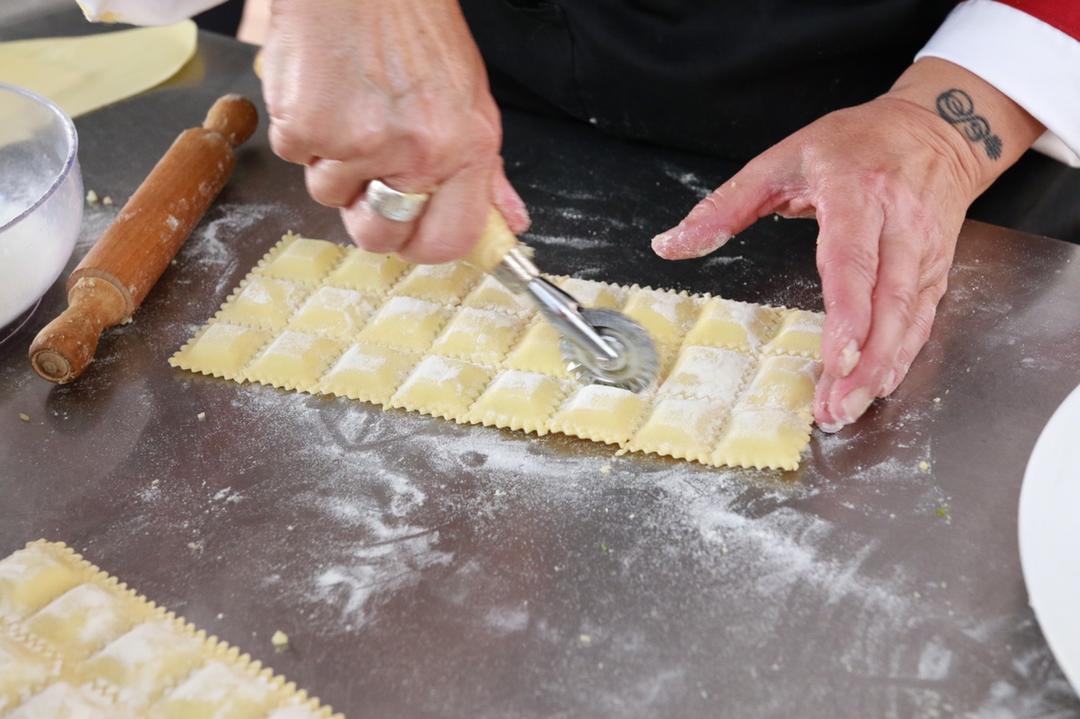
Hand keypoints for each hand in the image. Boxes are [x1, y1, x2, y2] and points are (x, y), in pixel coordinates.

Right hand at [260, 0, 528, 262]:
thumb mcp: (471, 97)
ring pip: (330, 195)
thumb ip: (485, 171)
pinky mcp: (306, 128)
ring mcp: (358, 144)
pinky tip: (324, 89)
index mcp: (464, 148)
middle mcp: (416, 152)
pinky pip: (296, 157)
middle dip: (367, 215)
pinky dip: (304, 130)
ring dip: (333, 162)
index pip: (449, 241)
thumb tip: (509, 220)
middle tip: (369, 172)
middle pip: (380, 235)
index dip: (422, 245)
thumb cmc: (413, 24)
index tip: (410, 233)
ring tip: (349, 105)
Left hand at [652, 59, 1042, 430]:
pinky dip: (904, 355)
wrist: (937, 126)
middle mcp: (900, 222)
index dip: (849, 314)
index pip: (854, 261)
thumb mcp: (780, 160)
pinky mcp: (938, 266)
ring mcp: (925, 247)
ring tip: (849, 407)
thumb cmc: (854, 144)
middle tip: (837, 407)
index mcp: (857, 193)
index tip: (835, 358)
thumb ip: (724, 206)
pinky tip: (881, 384)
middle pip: (889, 301)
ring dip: (883, 368)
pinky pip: (924, 317)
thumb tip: (670, 245)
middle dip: (866, 362)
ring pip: (911, 317)